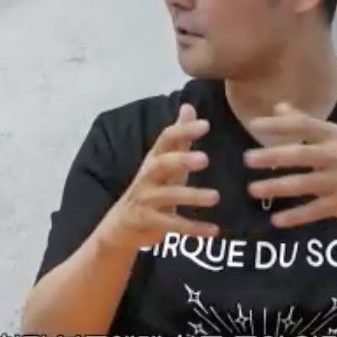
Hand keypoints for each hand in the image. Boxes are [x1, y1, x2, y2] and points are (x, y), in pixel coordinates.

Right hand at [95, 104, 220, 251]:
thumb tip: (189, 106)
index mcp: (154, 160)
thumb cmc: (150, 189)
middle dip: (181, 160)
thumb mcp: (164, 163)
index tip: (205, 124)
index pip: (165, 139)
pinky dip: (193, 228)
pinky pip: (172, 225)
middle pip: (161, 164)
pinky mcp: (147, 222)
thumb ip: (179, 139)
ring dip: (191, 196)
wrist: (121, 226)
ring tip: (215, 197)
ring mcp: (145, 200)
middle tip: (205, 159)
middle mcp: (147, 177)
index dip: (183, 131)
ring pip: (167, 196)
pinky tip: (214, 230)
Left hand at [243, 102, 336, 230]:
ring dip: (276, 187)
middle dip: (272, 156)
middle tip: (247, 159)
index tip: (254, 124)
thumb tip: (277, 107)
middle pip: (300, 155)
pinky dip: (295, 217)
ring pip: (303, 185)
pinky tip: (275, 220)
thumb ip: (306, 123)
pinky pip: (313, 211)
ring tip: (253, 189)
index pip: (304, 126)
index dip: (279, 124)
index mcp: (335, 136)